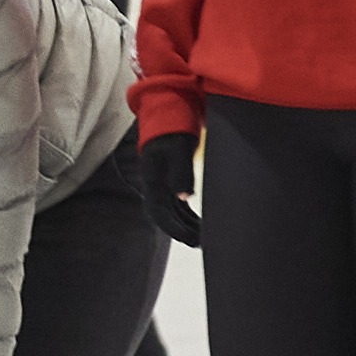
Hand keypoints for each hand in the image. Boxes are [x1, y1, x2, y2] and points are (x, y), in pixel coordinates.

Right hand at [136, 128, 203, 249]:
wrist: (168, 111)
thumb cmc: (174, 129)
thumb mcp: (180, 148)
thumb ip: (182, 172)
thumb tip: (185, 197)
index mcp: (153, 179)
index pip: (160, 211)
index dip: (175, 228)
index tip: (191, 240)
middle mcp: (153, 184)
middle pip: (163, 215)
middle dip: (180, 231)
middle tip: (200, 243)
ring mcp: (160, 182)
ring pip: (169, 211)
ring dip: (184, 224)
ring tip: (202, 236)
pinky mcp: (168, 179)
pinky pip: (174, 203)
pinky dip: (185, 214)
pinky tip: (197, 221)